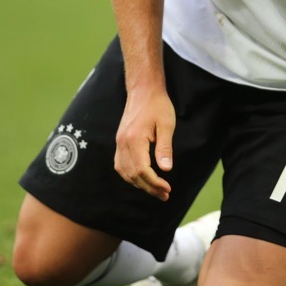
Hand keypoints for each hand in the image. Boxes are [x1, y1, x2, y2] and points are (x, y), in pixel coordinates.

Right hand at [113, 86, 175, 201]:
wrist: (143, 90)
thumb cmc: (158, 105)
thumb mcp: (167, 125)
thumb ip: (165, 148)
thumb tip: (166, 169)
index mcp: (134, 139)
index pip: (142, 170)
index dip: (154, 183)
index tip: (167, 189)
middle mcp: (123, 143)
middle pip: (133, 174)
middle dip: (149, 187)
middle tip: (165, 195)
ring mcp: (119, 143)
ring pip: (125, 172)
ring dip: (139, 184)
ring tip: (156, 190)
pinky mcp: (119, 142)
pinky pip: (121, 165)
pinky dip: (130, 175)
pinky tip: (142, 179)